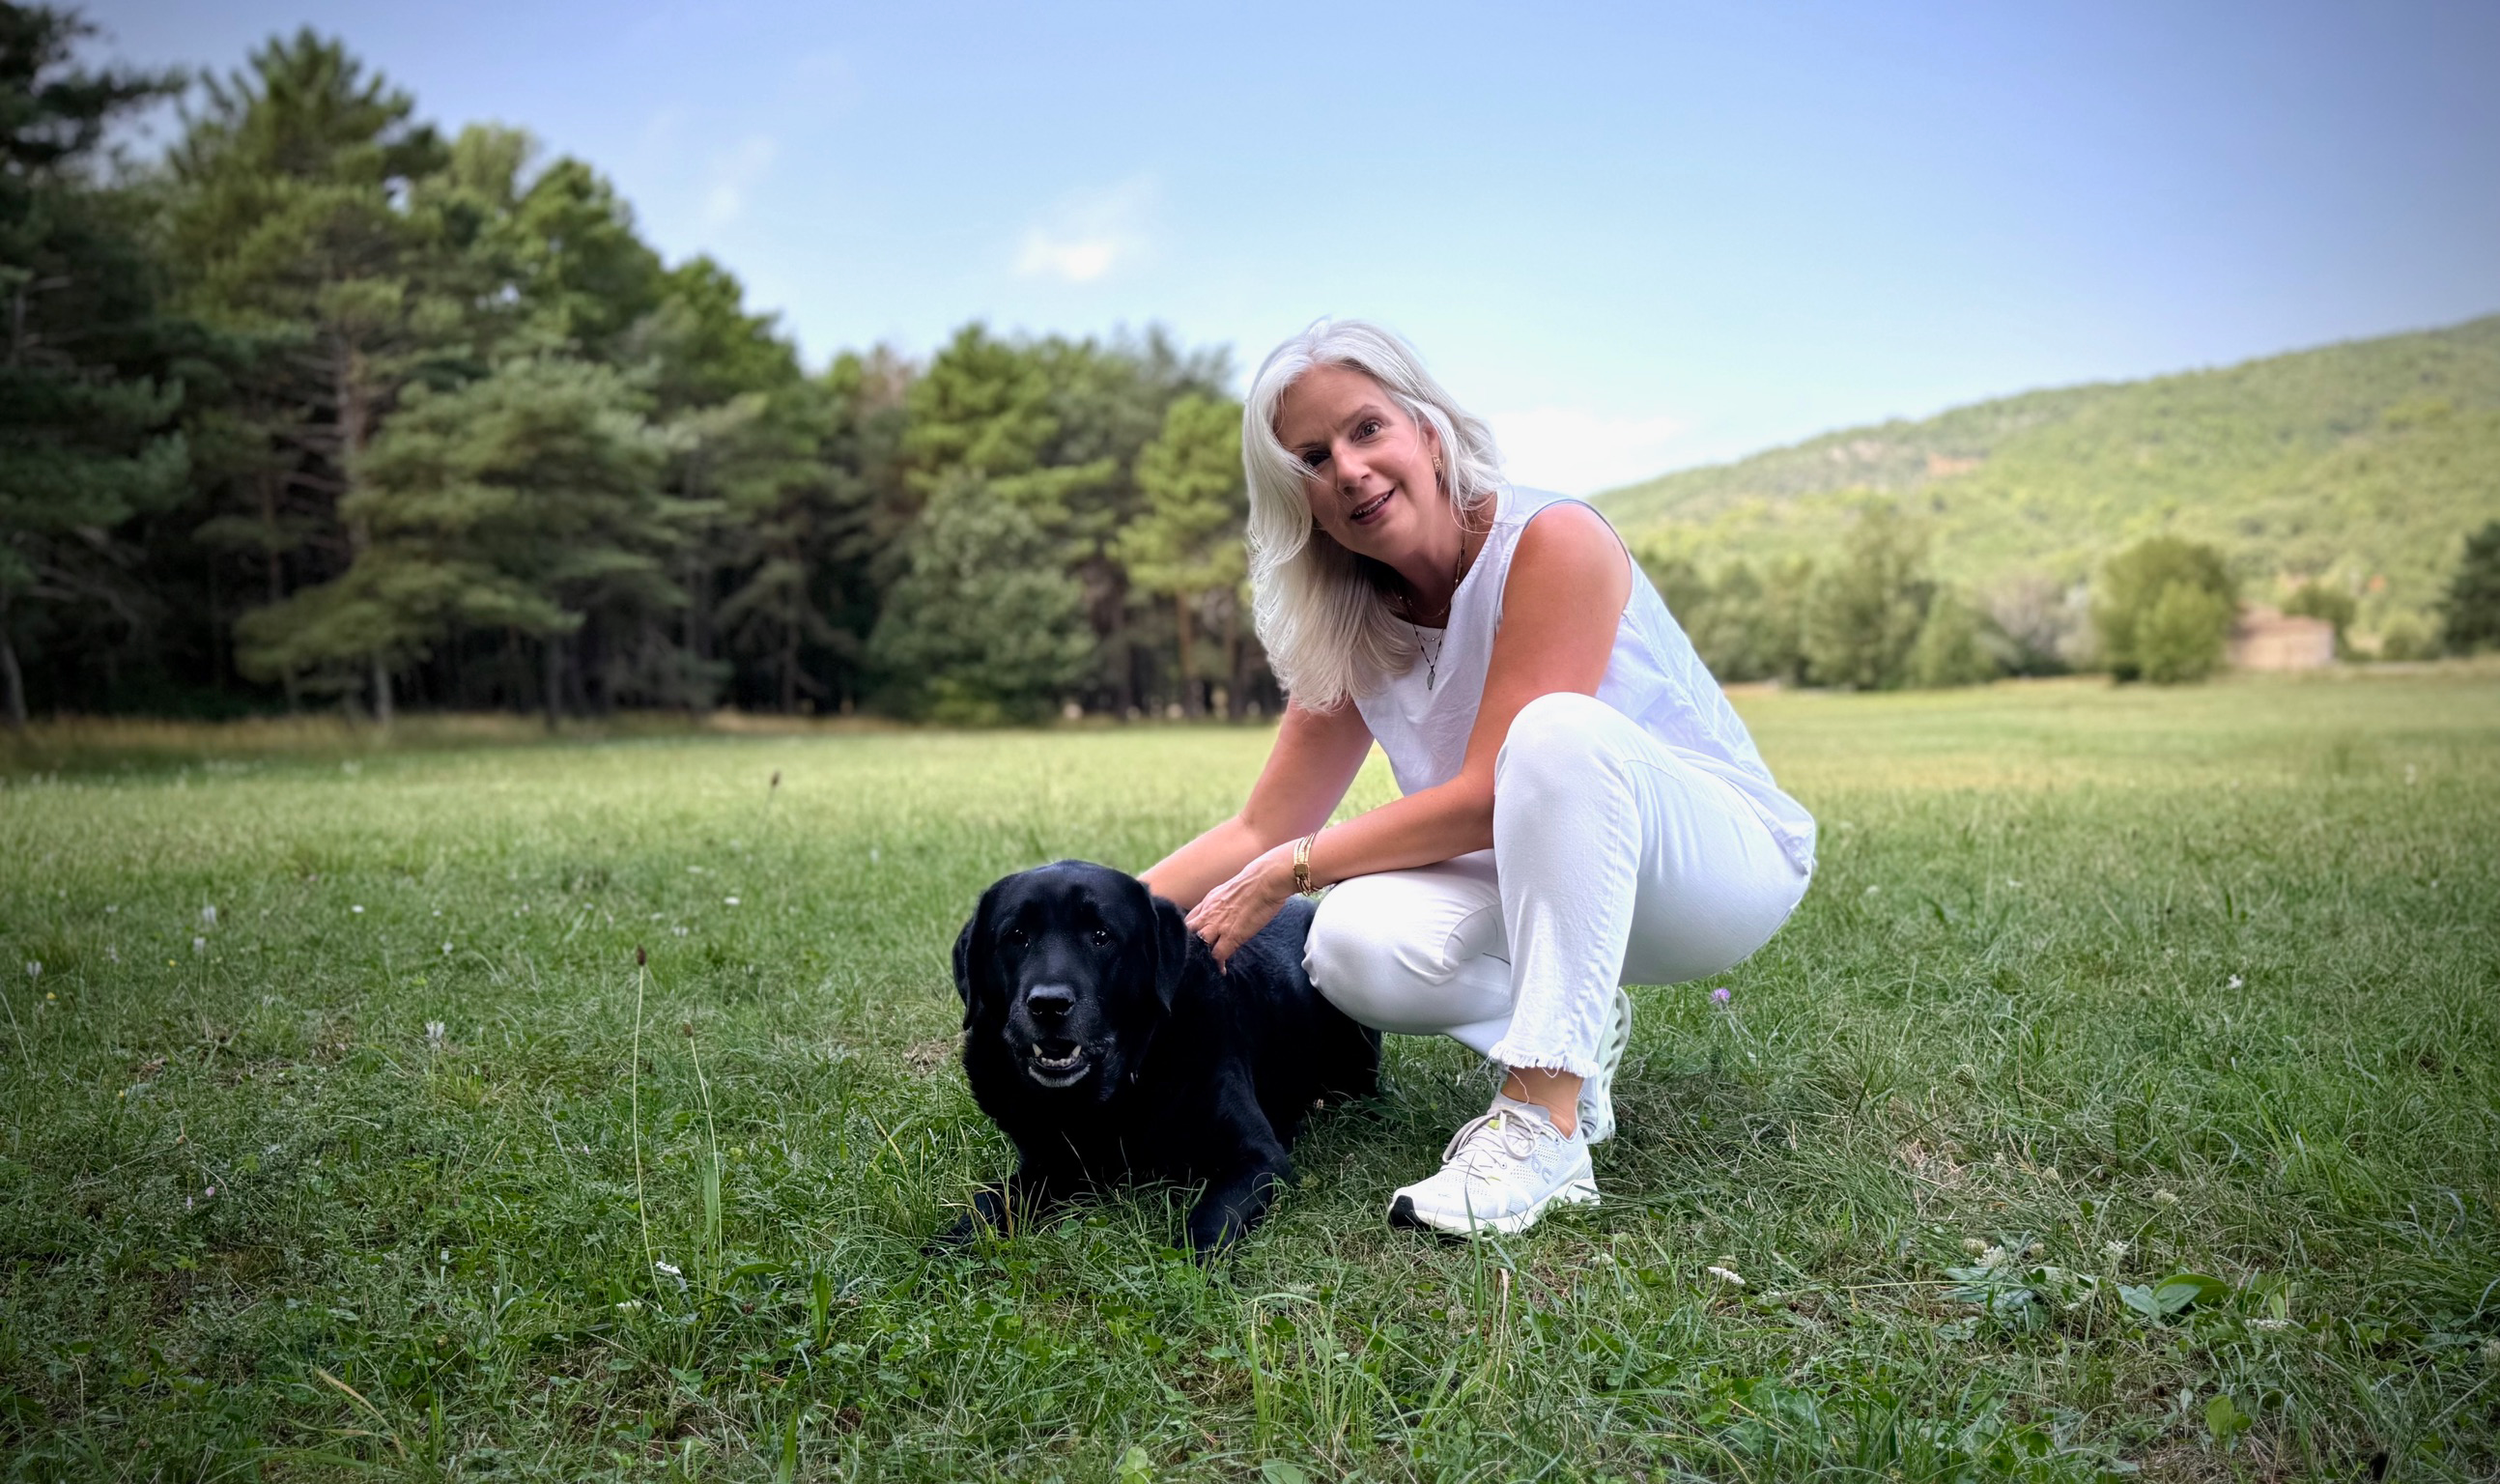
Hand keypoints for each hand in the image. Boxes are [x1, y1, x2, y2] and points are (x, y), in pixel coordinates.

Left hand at [1185, 843, 1297, 968]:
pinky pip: (1217, 955)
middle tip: (1193, 960)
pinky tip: (1221, 970)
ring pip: (1198, 947)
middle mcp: (1207, 915)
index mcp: (1206, 904)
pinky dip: (1218, 965)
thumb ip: (1218, 904)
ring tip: (1205, 967)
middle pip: (1186, 936)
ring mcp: (1218, 926)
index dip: (1185, 935)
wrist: (1265, 879)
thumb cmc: (1254, 882)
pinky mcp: (1231, 935)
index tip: (1191, 946)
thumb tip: (1221, 912)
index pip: (1186, 923)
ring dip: (1200, 957)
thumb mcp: (1227, 891)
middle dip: (1187, 948)